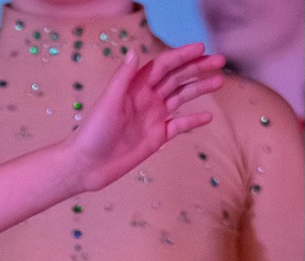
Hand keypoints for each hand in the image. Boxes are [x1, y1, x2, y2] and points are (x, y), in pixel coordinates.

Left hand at [68, 43, 224, 191]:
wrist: (86, 166)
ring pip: (182, 98)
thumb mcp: (107, 102)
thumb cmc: (92, 133)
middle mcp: (147, 99)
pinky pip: (179, 125)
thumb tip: (135, 51)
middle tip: (219, 61)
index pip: (164, 65)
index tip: (201, 49)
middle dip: (198, 69)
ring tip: (219, 82)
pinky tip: (208, 116)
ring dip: (200, 89)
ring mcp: (153, 117)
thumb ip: (123, 78)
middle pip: (177, 78)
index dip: (182, 56)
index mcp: (136, 87)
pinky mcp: (157, 137)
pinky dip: (193, 121)